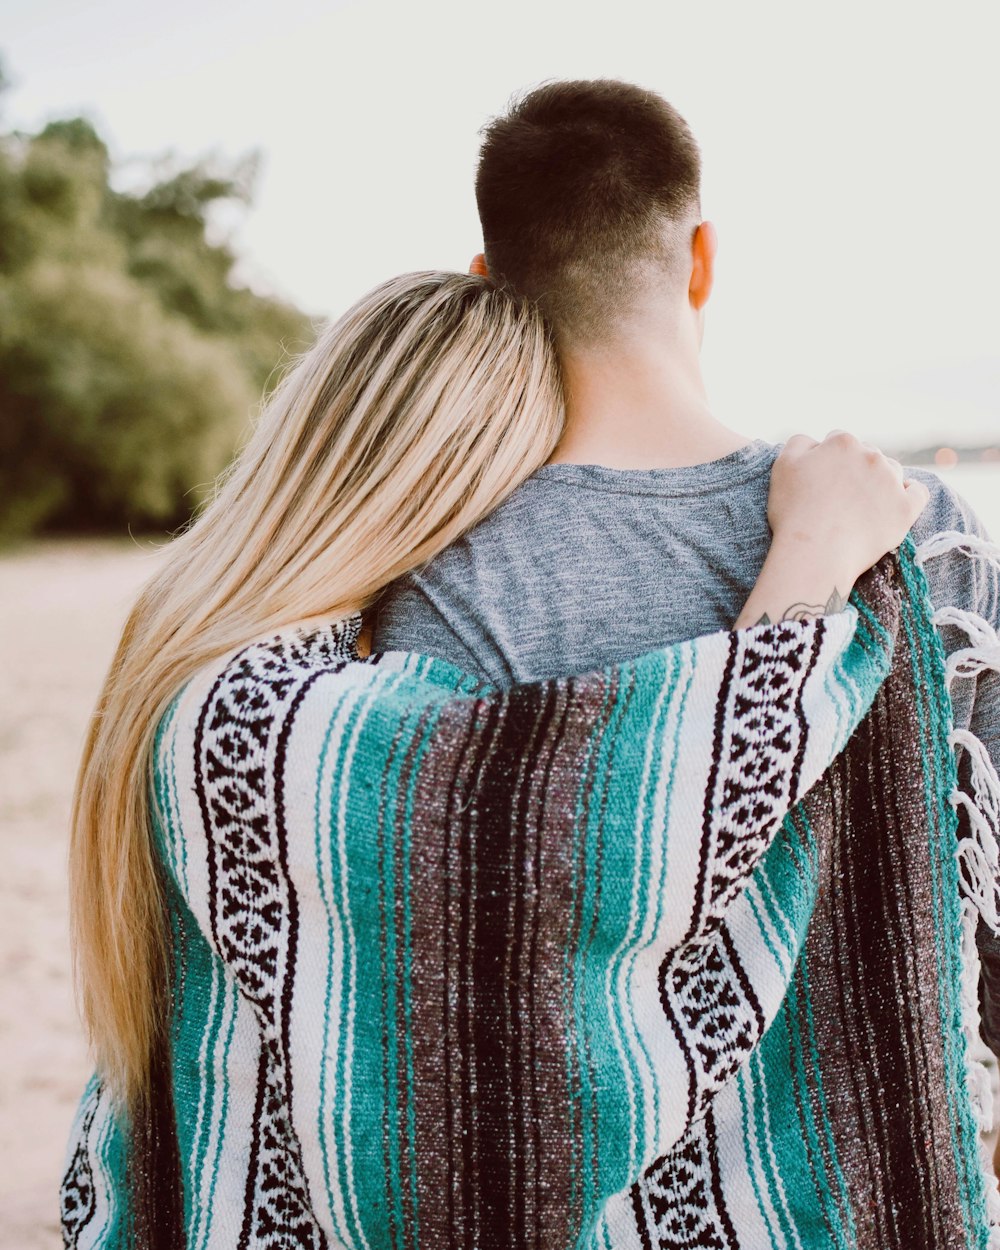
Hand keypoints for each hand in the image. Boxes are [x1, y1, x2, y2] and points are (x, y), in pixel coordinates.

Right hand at [733, 432, 928, 629]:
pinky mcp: (906, 509)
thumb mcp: (783, 465)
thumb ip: (800, 442)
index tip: (821, 480)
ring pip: (892, 471)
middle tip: (839, 496)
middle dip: (855, 470)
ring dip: (880, 481)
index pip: (839, 441)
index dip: (828, 460)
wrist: (814, 553)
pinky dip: (910, 494)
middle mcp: (871, 455)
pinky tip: (897, 501)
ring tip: (862, 505)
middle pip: (867, 454)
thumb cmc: (794, 511)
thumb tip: (816, 441)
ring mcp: (891, 481)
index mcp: (842, 443)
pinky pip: (918, 492)